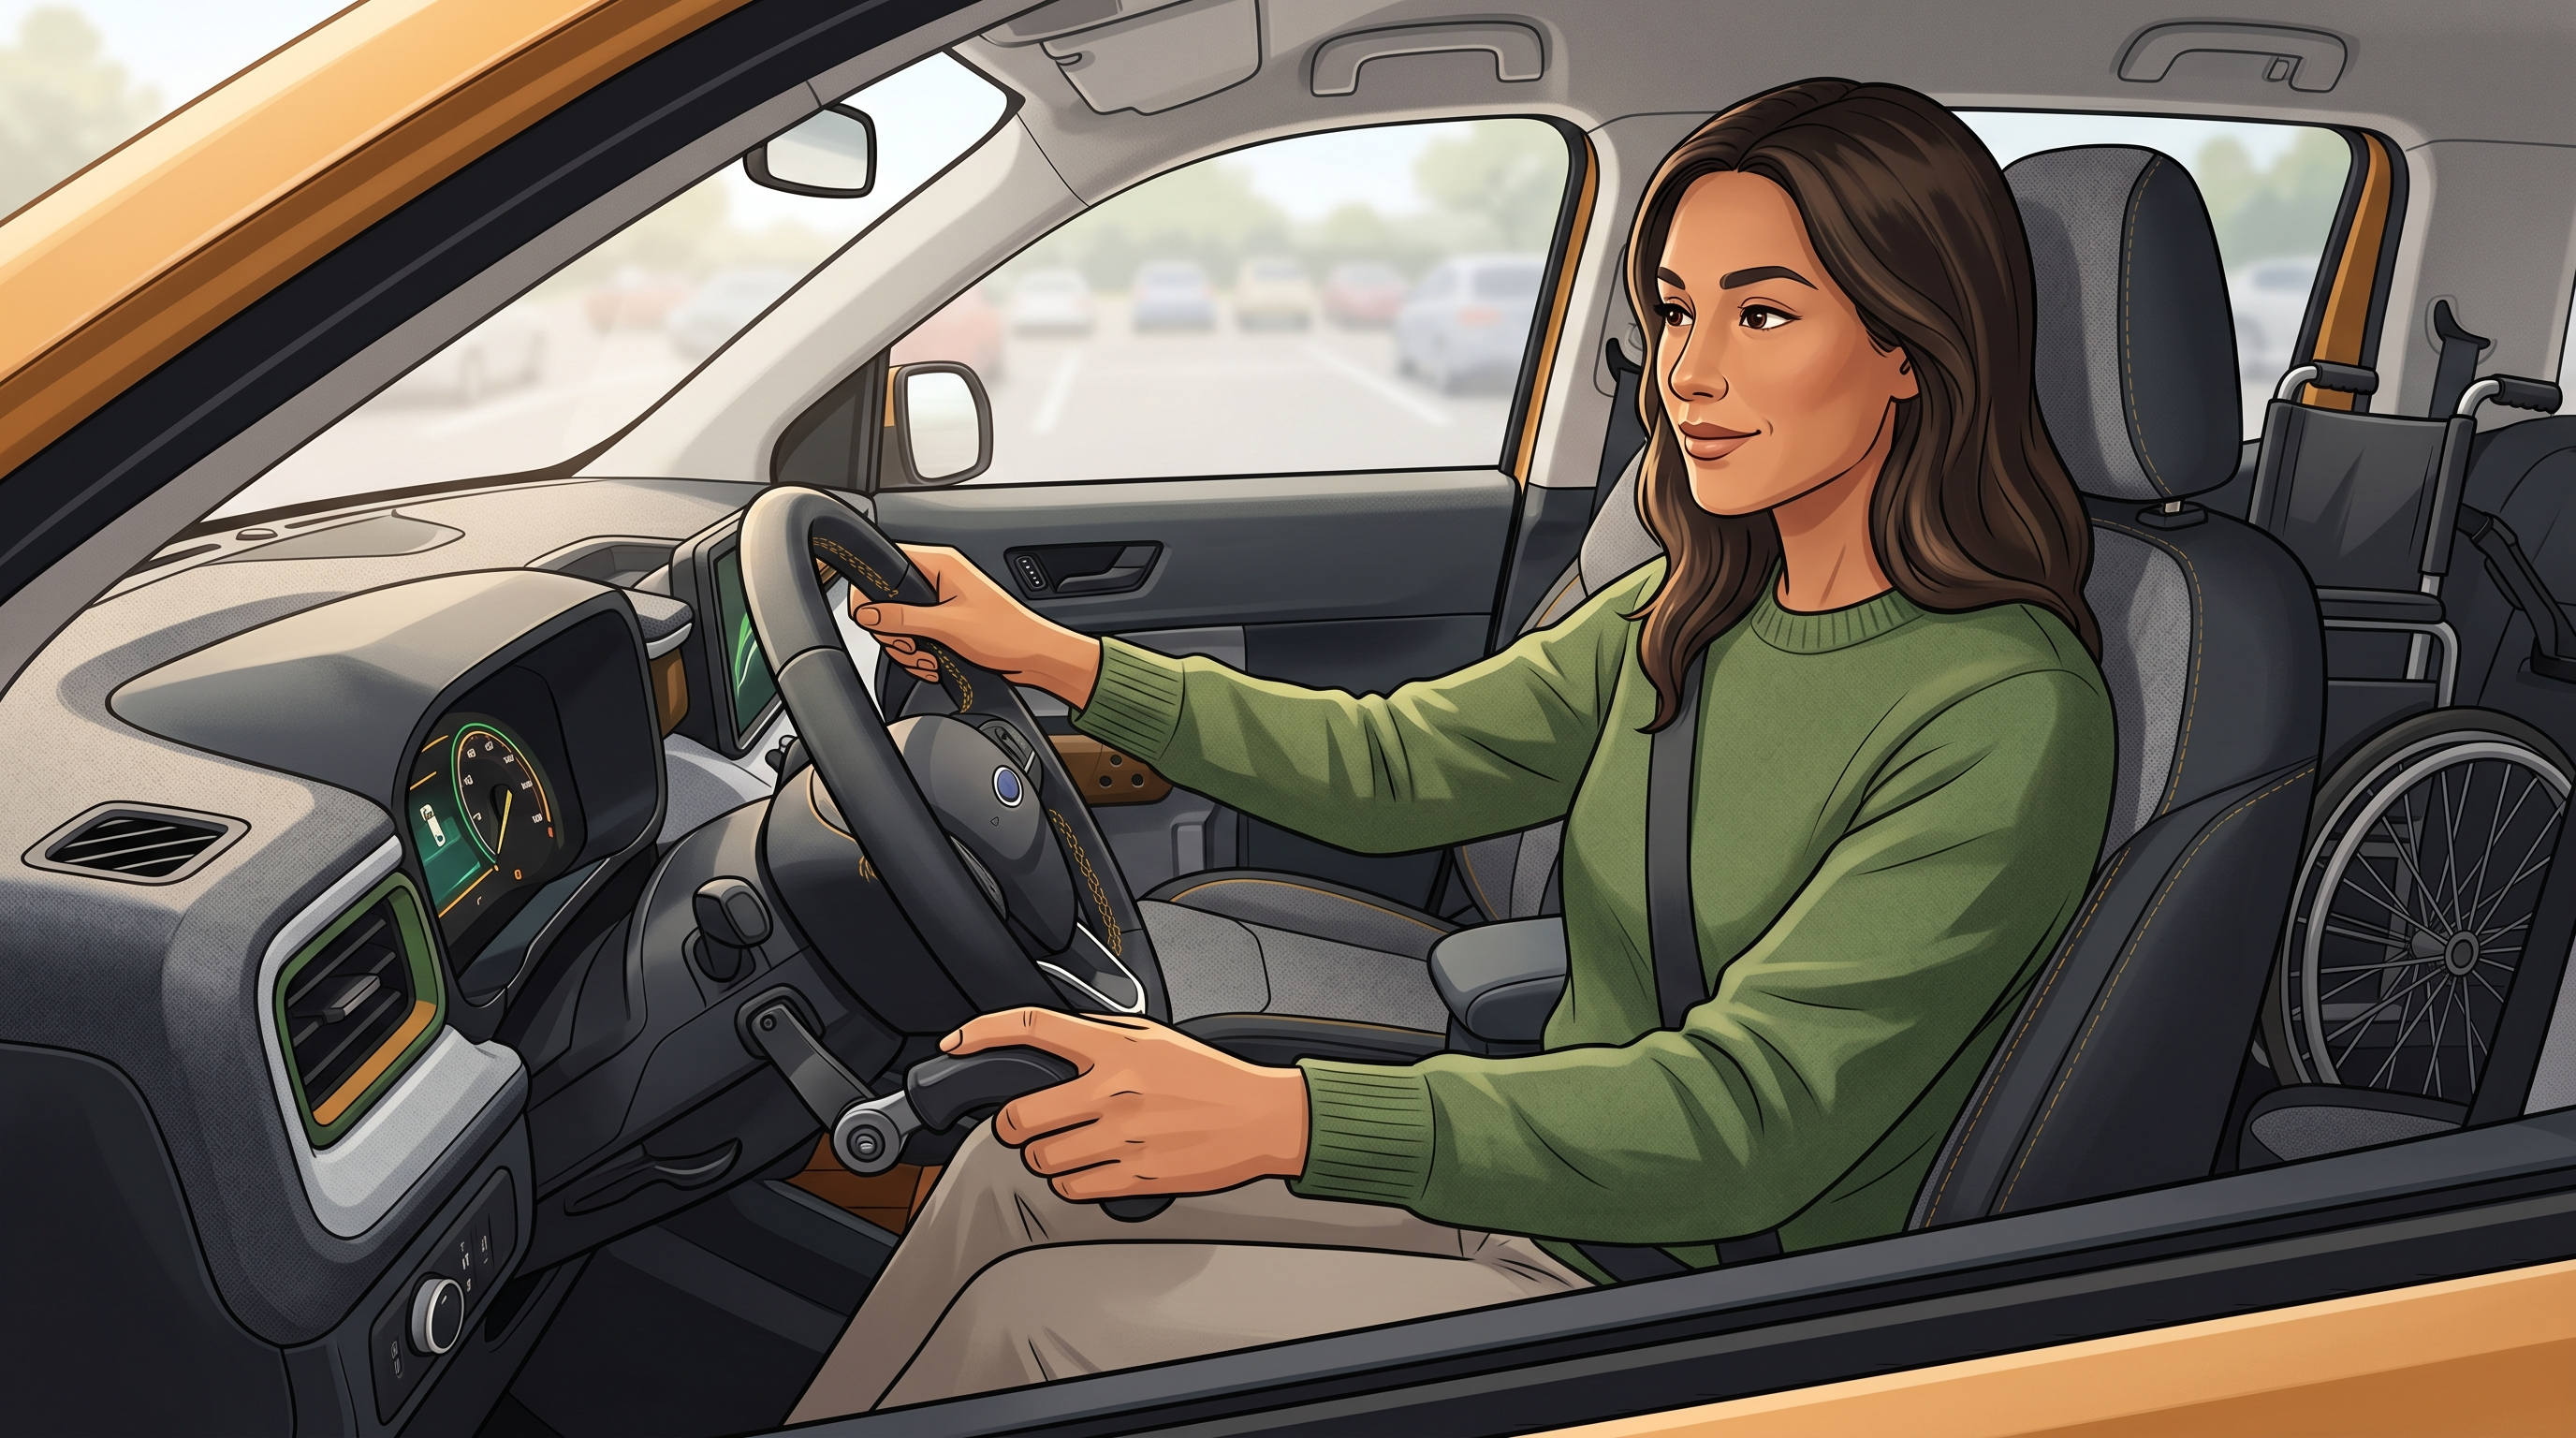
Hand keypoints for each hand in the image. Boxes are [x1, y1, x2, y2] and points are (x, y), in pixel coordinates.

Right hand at [849, 544, 1102, 706]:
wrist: (1036, 657)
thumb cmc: (1007, 634)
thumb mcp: (948, 626)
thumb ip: (903, 617)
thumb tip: (867, 613)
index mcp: (940, 564)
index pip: (886, 563)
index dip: (872, 592)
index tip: (876, 619)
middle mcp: (938, 580)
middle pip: (887, 602)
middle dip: (895, 632)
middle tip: (914, 643)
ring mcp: (939, 605)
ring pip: (898, 626)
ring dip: (910, 649)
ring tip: (932, 657)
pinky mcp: (943, 626)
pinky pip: (915, 640)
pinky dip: (921, 656)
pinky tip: (938, 663)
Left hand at [945, 1007, 1309, 1201]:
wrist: (1261, 1117)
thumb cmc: (1209, 1077)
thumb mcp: (1155, 1037)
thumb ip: (1100, 1036)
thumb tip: (1048, 1039)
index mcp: (1117, 1048)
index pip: (1032, 1027)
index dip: (982, 1033)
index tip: (958, 1043)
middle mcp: (1114, 1092)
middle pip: (1019, 1115)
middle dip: (1015, 1124)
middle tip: (1029, 1123)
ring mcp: (1123, 1139)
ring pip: (1041, 1159)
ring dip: (1046, 1155)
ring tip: (1074, 1146)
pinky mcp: (1136, 1179)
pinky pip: (1072, 1188)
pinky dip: (1072, 1181)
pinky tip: (1094, 1166)